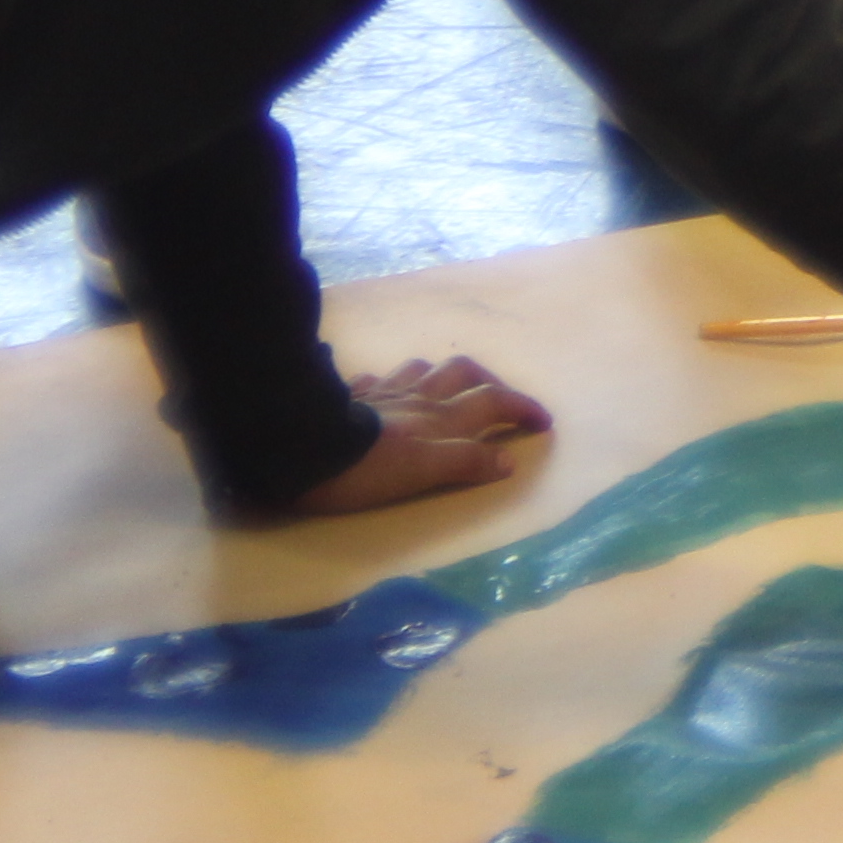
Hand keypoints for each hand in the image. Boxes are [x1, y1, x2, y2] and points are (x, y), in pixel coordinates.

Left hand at [279, 356, 551, 516]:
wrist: (300, 448)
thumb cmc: (364, 470)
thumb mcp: (422, 473)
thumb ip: (465, 462)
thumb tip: (507, 460)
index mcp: (439, 416)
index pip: (493, 402)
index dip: (521, 408)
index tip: (542, 421)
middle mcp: (416, 397)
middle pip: (462, 372)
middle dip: (488, 381)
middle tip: (499, 400)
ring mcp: (380, 392)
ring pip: (420, 369)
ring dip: (440, 376)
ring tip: (443, 391)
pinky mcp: (347, 396)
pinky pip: (375, 380)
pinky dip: (389, 384)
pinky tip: (383, 392)